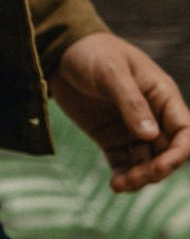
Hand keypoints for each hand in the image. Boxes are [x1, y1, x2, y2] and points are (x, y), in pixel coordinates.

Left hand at [48, 33, 189, 191]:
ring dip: (139, 177)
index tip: (160, 167)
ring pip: (146, 161)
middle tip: (133, 179)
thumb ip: (131, 102)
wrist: (61, 53)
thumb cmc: (93, 53)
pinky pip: (123, 162)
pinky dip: (123, 175)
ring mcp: (131, 128)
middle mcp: (152, 115)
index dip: (178, 154)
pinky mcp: (109, 137)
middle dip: (156, 170)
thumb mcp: (111, 72)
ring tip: (120, 185)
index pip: (184, 132)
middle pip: (167, 152)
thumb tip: (150, 135)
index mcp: (162, 96)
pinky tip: (115, 185)